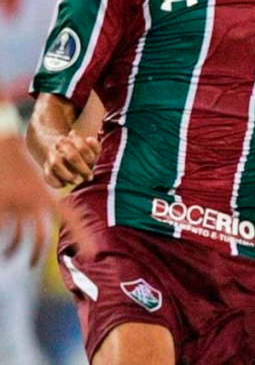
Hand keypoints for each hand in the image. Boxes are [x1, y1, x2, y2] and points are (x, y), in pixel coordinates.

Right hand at [0, 137, 93, 264]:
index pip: (72, 218)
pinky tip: (2, 240)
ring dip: (13, 248)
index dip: (83, 236)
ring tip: (11, 254)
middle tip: (34, 264)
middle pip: (40, 237)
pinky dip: (2, 235)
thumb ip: (44, 199)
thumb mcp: (38, 181)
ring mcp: (15, 204)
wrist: (5, 143)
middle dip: (37, 254)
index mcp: (48, 196)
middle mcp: (34, 202)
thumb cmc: (21, 165)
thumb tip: (52, 215)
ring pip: (16, 237)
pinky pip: (3, 227)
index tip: (93, 252)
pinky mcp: (0, 205)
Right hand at [43, 130, 99, 188]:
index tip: (93, 166)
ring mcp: (51, 155)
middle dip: (82, 169)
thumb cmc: (81, 152)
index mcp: (73, 138)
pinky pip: (48, 175)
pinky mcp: (45, 166)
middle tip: (88, 178)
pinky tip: (64, 184)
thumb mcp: (90, 147)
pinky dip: (56, 182)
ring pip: (56, 164)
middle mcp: (61, 145)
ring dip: (68, 176)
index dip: (89, 159)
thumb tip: (89, 140)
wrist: (59, 149)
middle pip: (71, 156)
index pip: (83, 148)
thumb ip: (95, 146)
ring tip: (75, 181)